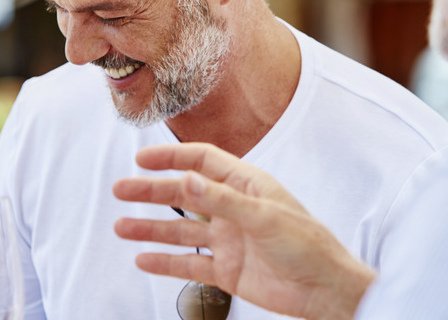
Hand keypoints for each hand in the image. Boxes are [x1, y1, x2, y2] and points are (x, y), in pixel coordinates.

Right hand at [113, 143, 375, 319]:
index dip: (171, 157)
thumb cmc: (308, 245)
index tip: (141, 158)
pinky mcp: (226, 270)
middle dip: (150, 192)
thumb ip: (222, 199)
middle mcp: (231, 209)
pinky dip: (165, 262)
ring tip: (121, 227)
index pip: (201, 161)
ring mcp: (227, 240)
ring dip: (151, 228)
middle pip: (183, 194)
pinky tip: (143, 259)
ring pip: (180, 230)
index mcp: (245, 185)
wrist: (326, 291)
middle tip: (120, 189)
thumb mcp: (264, 216)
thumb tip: (185, 179)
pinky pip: (188, 263)